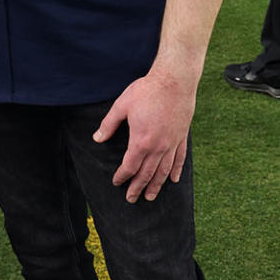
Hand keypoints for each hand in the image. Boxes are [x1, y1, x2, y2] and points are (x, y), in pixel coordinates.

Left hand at [92, 68, 195, 204]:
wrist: (174, 80)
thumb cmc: (146, 91)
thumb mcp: (122, 106)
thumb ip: (109, 124)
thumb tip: (97, 138)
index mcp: (141, 141)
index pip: (130, 166)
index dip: (122, 176)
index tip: (116, 182)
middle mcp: (158, 147)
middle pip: (147, 173)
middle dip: (138, 187)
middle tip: (131, 199)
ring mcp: (172, 143)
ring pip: (164, 170)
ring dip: (156, 185)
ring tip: (151, 196)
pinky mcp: (181, 136)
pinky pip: (179, 159)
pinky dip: (176, 170)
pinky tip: (174, 179)